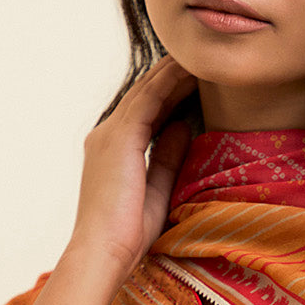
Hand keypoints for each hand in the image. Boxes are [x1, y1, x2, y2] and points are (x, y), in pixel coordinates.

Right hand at [70, 56, 197, 274]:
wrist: (103, 251)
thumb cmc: (129, 235)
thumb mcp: (159, 189)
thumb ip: (168, 156)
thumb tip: (183, 126)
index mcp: (114, 151)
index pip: (146, 113)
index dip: (171, 93)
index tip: (196, 79)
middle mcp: (106, 136)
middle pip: (145, 95)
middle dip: (172, 74)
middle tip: (200, 55)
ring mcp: (110, 134)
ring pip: (147, 91)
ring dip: (173, 71)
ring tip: (199, 53)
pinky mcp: (119, 138)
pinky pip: (149, 100)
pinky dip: (169, 81)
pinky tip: (189, 68)